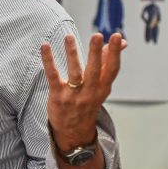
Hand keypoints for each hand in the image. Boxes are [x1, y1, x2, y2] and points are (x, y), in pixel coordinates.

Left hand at [40, 33, 124, 151]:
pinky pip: (53, 76)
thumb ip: (108, 62)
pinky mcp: (58, 97)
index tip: (116, 36)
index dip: (115, 53)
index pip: (112, 69)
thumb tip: (122, 42)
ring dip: (72, 53)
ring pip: (74, 72)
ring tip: (69, 37)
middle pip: (95, 71)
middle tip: (97, 35)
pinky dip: (49, 61)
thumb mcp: (101, 86)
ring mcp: (74, 96)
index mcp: (103, 88)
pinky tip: (45, 47)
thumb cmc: (88, 102)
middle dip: (96, 53)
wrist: (74, 132)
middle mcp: (90, 92)